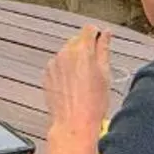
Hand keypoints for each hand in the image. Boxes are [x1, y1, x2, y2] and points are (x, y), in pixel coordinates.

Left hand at [43, 25, 109, 144]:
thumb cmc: (93, 103)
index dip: (97, 35)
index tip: (101, 42)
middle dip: (86, 49)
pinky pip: (57, 65)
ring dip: (74, 60)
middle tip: (94, 68)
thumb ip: (104, 49)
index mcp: (82, 51)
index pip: (89, 29)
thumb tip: (106, 34)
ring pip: (66, 53)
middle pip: (77, 40)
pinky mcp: (47, 74)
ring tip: (83, 81)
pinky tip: (72, 86)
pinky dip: (64, 70)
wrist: (73, 123)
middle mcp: (65, 54)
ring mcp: (54, 64)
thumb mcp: (105, 74)